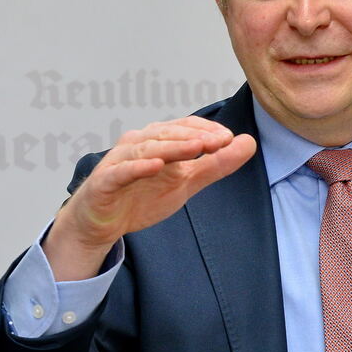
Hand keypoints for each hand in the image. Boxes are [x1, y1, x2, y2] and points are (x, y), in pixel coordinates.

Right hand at [43, 117, 256, 279]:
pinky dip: (138, 167)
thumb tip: (248, 143)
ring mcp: (119, 161)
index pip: (185, 127)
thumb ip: (216, 164)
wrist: (102, 223)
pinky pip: (122, 171)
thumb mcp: (186, 182)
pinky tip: (156, 165)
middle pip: (168, 134)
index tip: (230, 139)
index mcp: (158, 140)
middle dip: (195, 136)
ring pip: (147, 148)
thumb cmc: (141, 195)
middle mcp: (138, 144)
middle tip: (221, 141)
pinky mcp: (105, 181)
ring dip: (173, 147)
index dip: (207, 130)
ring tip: (197, 147)